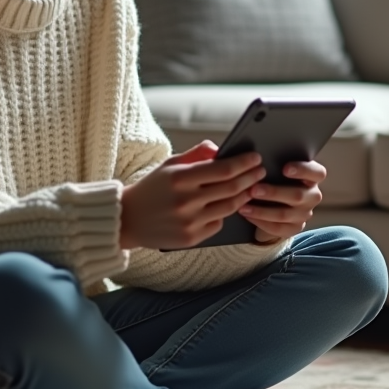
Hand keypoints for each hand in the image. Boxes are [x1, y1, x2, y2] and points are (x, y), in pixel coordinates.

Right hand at [120, 141, 265, 249]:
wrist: (128, 219)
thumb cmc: (152, 188)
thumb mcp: (170, 164)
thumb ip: (197, 154)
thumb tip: (220, 149)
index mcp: (180, 178)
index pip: (223, 169)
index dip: (244, 163)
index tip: (255, 158)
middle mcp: (186, 201)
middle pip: (231, 188)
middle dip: (251, 178)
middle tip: (260, 171)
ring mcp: (189, 222)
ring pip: (229, 207)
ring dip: (244, 196)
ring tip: (251, 187)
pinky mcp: (190, 238)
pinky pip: (218, 223)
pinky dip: (225, 213)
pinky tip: (230, 204)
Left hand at [238, 160, 325, 242]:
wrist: (277, 204)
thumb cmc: (278, 178)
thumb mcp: (280, 169)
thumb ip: (276, 164)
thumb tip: (257, 158)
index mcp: (313, 178)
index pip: (317, 173)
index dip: (303, 170)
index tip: (285, 168)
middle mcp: (313, 196)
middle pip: (298, 196)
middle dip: (274, 193)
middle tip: (254, 189)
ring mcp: (305, 214)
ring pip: (284, 214)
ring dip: (262, 211)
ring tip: (244, 206)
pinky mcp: (295, 228)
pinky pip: (278, 228)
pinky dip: (260, 222)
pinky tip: (247, 215)